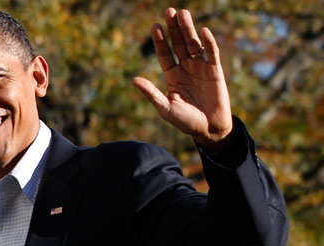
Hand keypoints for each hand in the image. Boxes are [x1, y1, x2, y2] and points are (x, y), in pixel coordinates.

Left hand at [132, 8, 232, 149]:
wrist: (209, 130)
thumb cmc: (186, 122)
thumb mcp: (166, 108)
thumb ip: (152, 93)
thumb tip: (133, 80)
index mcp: (172, 76)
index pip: (165, 54)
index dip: (160, 40)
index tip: (154, 26)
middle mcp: (186, 68)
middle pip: (179, 44)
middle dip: (174, 28)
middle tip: (169, 11)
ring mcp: (201, 68)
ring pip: (194, 44)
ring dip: (189, 30)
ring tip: (183, 14)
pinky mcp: (216, 72)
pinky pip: (212, 53)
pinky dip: (209, 42)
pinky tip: (203, 31)